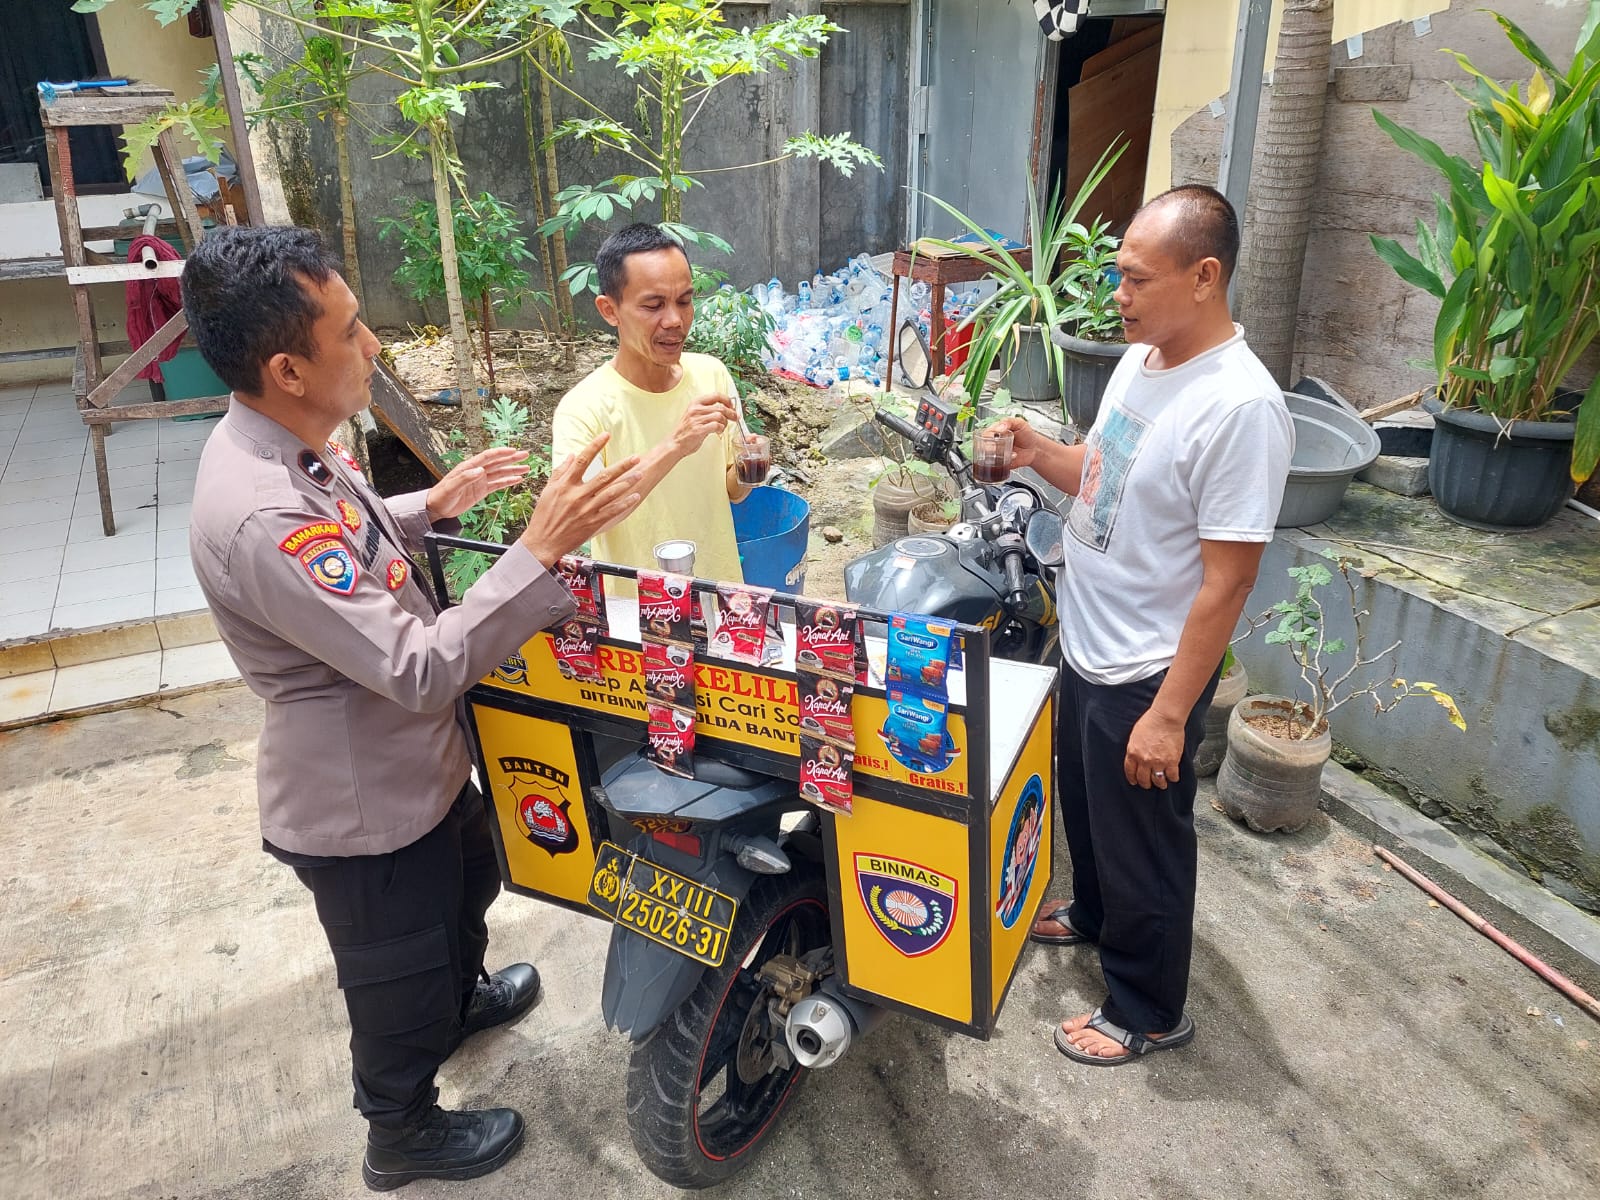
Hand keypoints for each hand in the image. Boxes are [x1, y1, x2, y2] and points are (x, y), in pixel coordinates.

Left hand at [425, 447, 531, 521]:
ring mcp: (480, 481)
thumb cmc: (440, 496)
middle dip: (512, 459)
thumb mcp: (451, 487)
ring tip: (526, 468)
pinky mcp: (481, 490)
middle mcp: (476, 472)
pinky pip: (497, 484)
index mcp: (468, 467)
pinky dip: (508, 481)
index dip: (501, 453)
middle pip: (497, 463)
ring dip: (513, 470)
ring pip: (500, 473)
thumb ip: (465, 478)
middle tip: (525, 455)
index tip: (513, 450)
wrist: (437, 507)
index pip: (487, 457)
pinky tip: (517, 479)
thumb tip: (480, 471)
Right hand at [519, 433, 644, 567]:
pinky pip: (612, 511)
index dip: (595, 446)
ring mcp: (587, 510)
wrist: (543, 542)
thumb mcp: (547, 491)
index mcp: (565, 485)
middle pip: (604, 476)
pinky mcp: (593, 523)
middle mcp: (577, 495)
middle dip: (622, 466)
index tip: (606, 434)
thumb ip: (560, 472)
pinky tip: (635, 496)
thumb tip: (571, 455)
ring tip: (640, 474)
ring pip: (611, 493)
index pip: (582, 460)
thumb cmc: (544, 516)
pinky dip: (624, 503)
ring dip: (628, 483)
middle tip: (636, 457)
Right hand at [670, 395, 735, 459]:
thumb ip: (708, 410)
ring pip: (720, 416)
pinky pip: (717, 425)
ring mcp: (697, 419)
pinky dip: (721, 429)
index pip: (716, 395)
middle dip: (731, 413)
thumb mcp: (695, 415)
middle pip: (721, 406)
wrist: (675, 443)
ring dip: (725, 423)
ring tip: (722, 427)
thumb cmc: (686, 431)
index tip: (732, 406)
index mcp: (696, 403)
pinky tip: (718, 432)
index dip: (727, 400)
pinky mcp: (699, 429)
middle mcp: (696, 409)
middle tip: (735, 418)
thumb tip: (726, 409)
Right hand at [984, 416, 1043, 470]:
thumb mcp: (1020, 423)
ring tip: (1007, 453)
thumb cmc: (1027, 434)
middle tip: (996, 448)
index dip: (987, 435)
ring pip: (988, 457)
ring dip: (995, 456)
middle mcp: (994, 443)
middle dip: (988, 448)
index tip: (994, 435)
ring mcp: (997, 454)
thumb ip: (1009, 421)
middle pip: (984, 446)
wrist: (1035, 448)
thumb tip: (1000, 426)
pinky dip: (1003, 462)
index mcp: (996, 432)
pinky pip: (997, 465)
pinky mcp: (1001, 463)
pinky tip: (1013, 456)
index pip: (986, 433)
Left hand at [1124, 706, 1184, 789]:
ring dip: (1160, 784)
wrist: (1165, 718)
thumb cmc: (1151, 722)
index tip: (1134, 781)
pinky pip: (1172, 776)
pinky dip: (1173, 778)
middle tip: (1148, 784)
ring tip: (1162, 784)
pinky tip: (1173, 777)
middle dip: (1145, 783)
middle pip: (1143, 779)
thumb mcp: (1135, 736)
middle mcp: (1144, 760)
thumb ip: (1134, 748)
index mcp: (1133, 753)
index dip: (1132, 778)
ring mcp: (1158, 762)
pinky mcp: (1172, 762)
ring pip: (1158, 781)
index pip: (1130, 771)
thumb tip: (1135, 757)